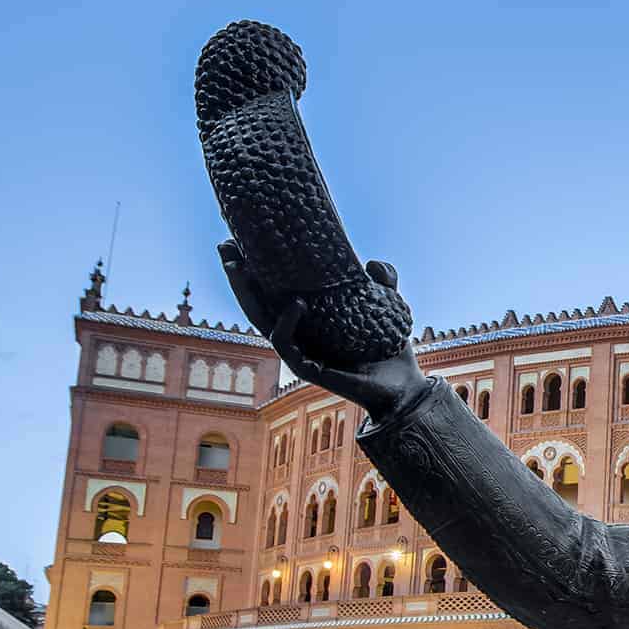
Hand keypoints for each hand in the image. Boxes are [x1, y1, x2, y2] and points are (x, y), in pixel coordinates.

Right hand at [218, 239, 423, 420]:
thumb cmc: (390, 352)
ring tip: (239, 266)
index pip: (274, 291)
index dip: (257, 268)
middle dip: (237, 275)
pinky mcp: (306, 369)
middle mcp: (299, 334)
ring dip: (245, 293)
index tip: (240, 239)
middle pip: (257, 302)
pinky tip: (295, 303)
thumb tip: (373, 263)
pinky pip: (286, 343)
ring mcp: (299, 351)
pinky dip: (287, 322)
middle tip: (225, 245)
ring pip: (261, 320)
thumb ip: (383, 283)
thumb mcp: (387, 309)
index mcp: (310, 319)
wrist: (403, 388)